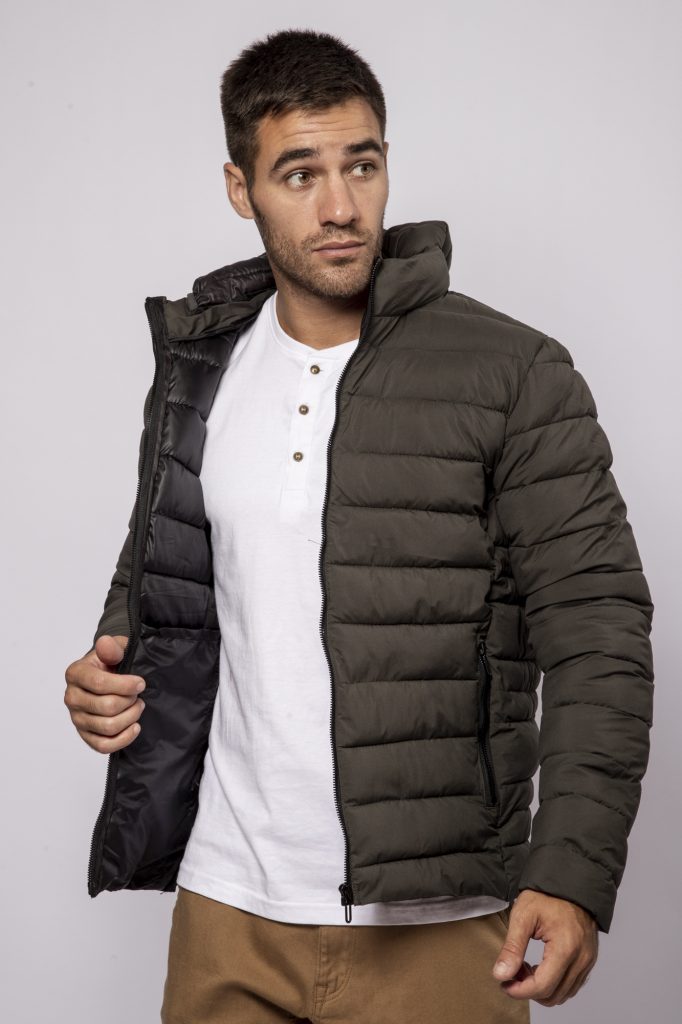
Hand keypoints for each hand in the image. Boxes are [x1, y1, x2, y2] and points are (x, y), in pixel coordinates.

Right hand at [64, 635, 145, 752]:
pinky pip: (103, 745)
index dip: (125, 685)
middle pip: (106, 707)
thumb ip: (112, 647)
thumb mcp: (115, 649)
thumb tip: (105, 644)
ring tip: (138, 706)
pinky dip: (123, 739)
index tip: (141, 683)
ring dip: (130, 717)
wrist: (108, 676)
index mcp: (76, 673)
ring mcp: (77, 718)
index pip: (100, 684)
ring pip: (108, 727)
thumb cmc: (111, 662)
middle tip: (138, 695)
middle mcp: (72, 697)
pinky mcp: (85, 735)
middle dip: (130, 701)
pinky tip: (135, 727)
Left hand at [492, 889, 598, 1005]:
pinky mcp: (589, 960)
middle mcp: (581, 959)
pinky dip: (554, 984)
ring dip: (541, 989)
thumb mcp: (523, 915)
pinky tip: (540, 967)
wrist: (569, 883)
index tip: (504, 984)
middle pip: (553, 995)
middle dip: (528, 990)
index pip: (543, 986)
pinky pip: (571, 985)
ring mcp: (588, 961)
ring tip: (525, 968)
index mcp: (566, 947)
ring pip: (563, 994)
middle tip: (512, 972)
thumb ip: (512, 947)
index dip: (520, 991)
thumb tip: (501, 975)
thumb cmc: (546, 896)